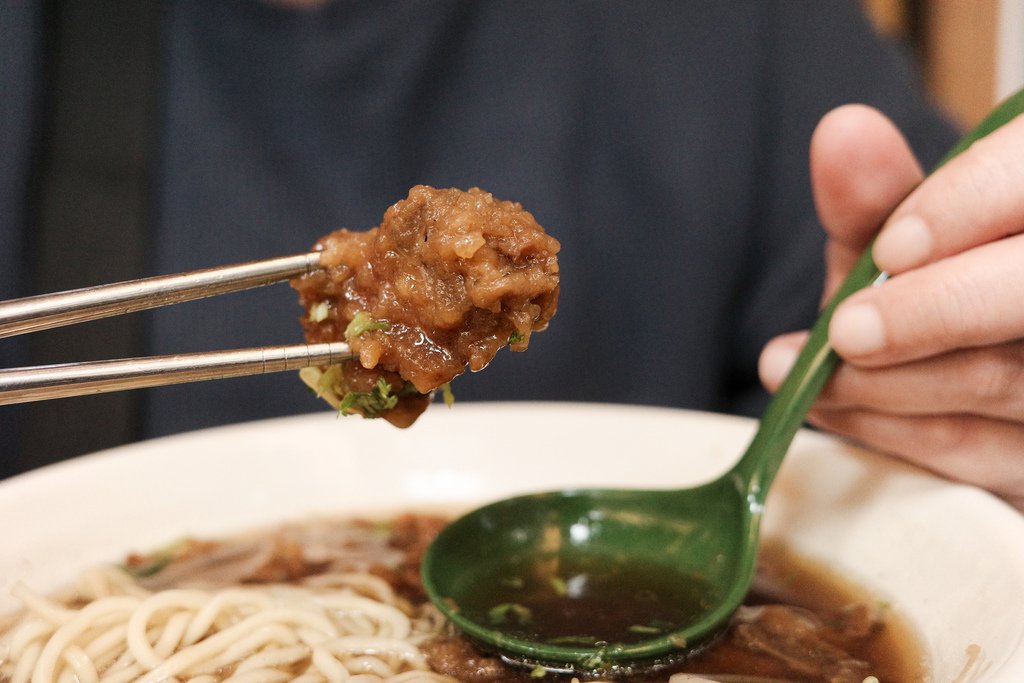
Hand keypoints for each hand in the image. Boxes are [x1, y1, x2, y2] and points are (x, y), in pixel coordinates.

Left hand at [759, 104, 1023, 509]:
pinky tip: (833, 409)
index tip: (889, 249)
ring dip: (885, 384)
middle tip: (842, 331)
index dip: (966, 209)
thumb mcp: (897, 244)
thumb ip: (874, 196)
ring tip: (802, 373)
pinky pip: (981, 452)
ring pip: (1001, 378)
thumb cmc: (931, 295)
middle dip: (933, 313)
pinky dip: (895, 432)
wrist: (964, 381)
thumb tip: (840, 132)